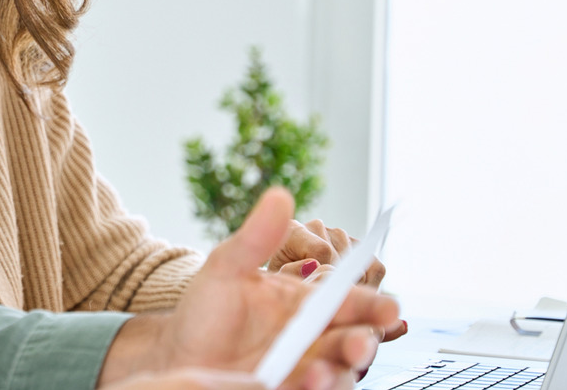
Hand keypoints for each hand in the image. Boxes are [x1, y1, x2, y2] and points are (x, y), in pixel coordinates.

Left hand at [98, 188, 399, 389]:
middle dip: (362, 343)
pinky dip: (317, 389)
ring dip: (338, 373)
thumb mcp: (226, 268)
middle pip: (354, 339)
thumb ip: (256, 238)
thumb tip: (280, 195)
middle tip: (357, 344)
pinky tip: (305, 383)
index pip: (350, 301)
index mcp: (306, 302)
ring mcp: (302, 367)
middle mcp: (312, 336)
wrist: (177, 353)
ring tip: (317, 373)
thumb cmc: (204, 311)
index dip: (374, 305)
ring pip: (339, 373)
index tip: (389, 307)